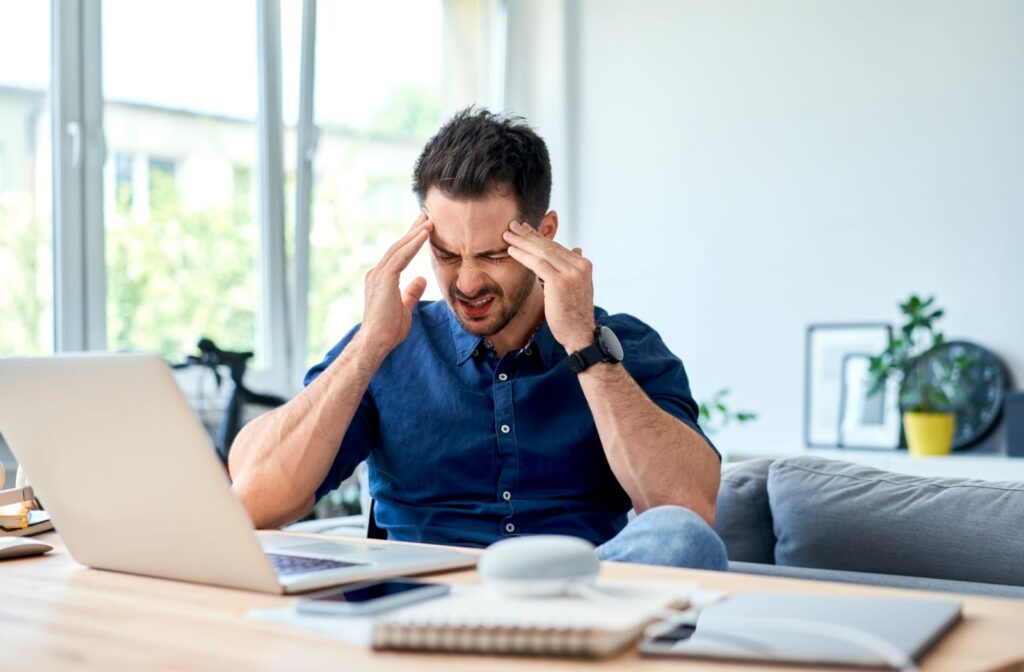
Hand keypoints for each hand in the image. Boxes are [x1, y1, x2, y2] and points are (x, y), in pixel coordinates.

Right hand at [359, 213, 431, 360]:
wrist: (376, 342)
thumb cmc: (388, 330)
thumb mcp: (405, 307)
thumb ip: (412, 292)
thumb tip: (421, 279)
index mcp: (382, 279)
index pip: (399, 255)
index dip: (411, 240)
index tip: (424, 228)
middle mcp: (377, 273)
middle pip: (398, 246)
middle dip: (413, 230)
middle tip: (427, 215)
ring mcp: (378, 275)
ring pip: (399, 249)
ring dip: (415, 234)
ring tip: (429, 220)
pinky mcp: (383, 279)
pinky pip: (401, 257)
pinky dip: (413, 245)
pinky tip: (424, 235)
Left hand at [503, 221, 595, 352]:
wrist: (579, 334)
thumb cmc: (573, 314)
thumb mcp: (577, 286)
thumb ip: (573, 268)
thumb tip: (576, 249)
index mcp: (583, 264)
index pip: (556, 246)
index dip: (538, 237)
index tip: (524, 229)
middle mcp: (579, 265)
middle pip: (548, 246)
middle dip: (528, 234)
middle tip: (512, 226)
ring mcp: (571, 273)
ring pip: (542, 252)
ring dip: (522, 242)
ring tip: (507, 235)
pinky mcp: (560, 281)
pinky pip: (537, 263)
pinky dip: (523, 256)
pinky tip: (511, 251)